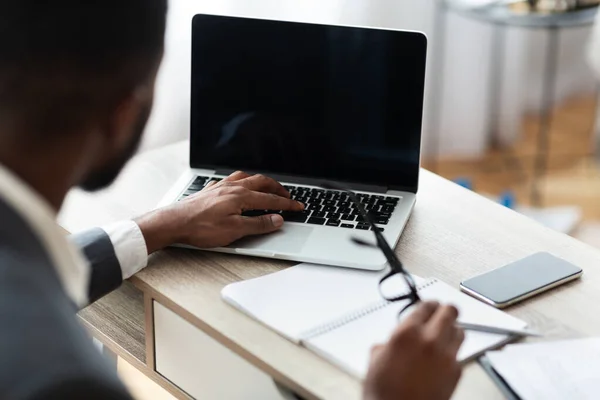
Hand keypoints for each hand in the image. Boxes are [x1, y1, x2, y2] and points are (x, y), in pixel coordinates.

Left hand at [135, 171, 303, 253]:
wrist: (174, 222)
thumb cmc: (201, 227)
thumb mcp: (234, 230)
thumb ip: (258, 224)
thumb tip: (277, 220)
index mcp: (241, 196)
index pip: (271, 199)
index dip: (287, 204)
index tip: (298, 206)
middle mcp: (232, 187)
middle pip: (261, 182)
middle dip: (277, 188)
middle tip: (287, 195)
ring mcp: (221, 186)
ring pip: (246, 177)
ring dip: (260, 181)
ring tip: (267, 186)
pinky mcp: (210, 190)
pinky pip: (231, 179)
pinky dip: (242, 181)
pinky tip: (239, 186)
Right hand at [363, 302, 464, 399]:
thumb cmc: (384, 393)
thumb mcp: (375, 361)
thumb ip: (388, 343)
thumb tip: (391, 343)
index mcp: (406, 333)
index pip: (425, 306)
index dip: (428, 304)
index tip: (429, 305)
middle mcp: (429, 340)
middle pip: (450, 312)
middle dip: (445, 310)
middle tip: (442, 312)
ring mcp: (446, 356)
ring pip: (460, 331)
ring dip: (452, 329)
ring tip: (445, 334)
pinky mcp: (457, 372)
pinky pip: (459, 354)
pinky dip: (452, 352)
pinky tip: (442, 358)